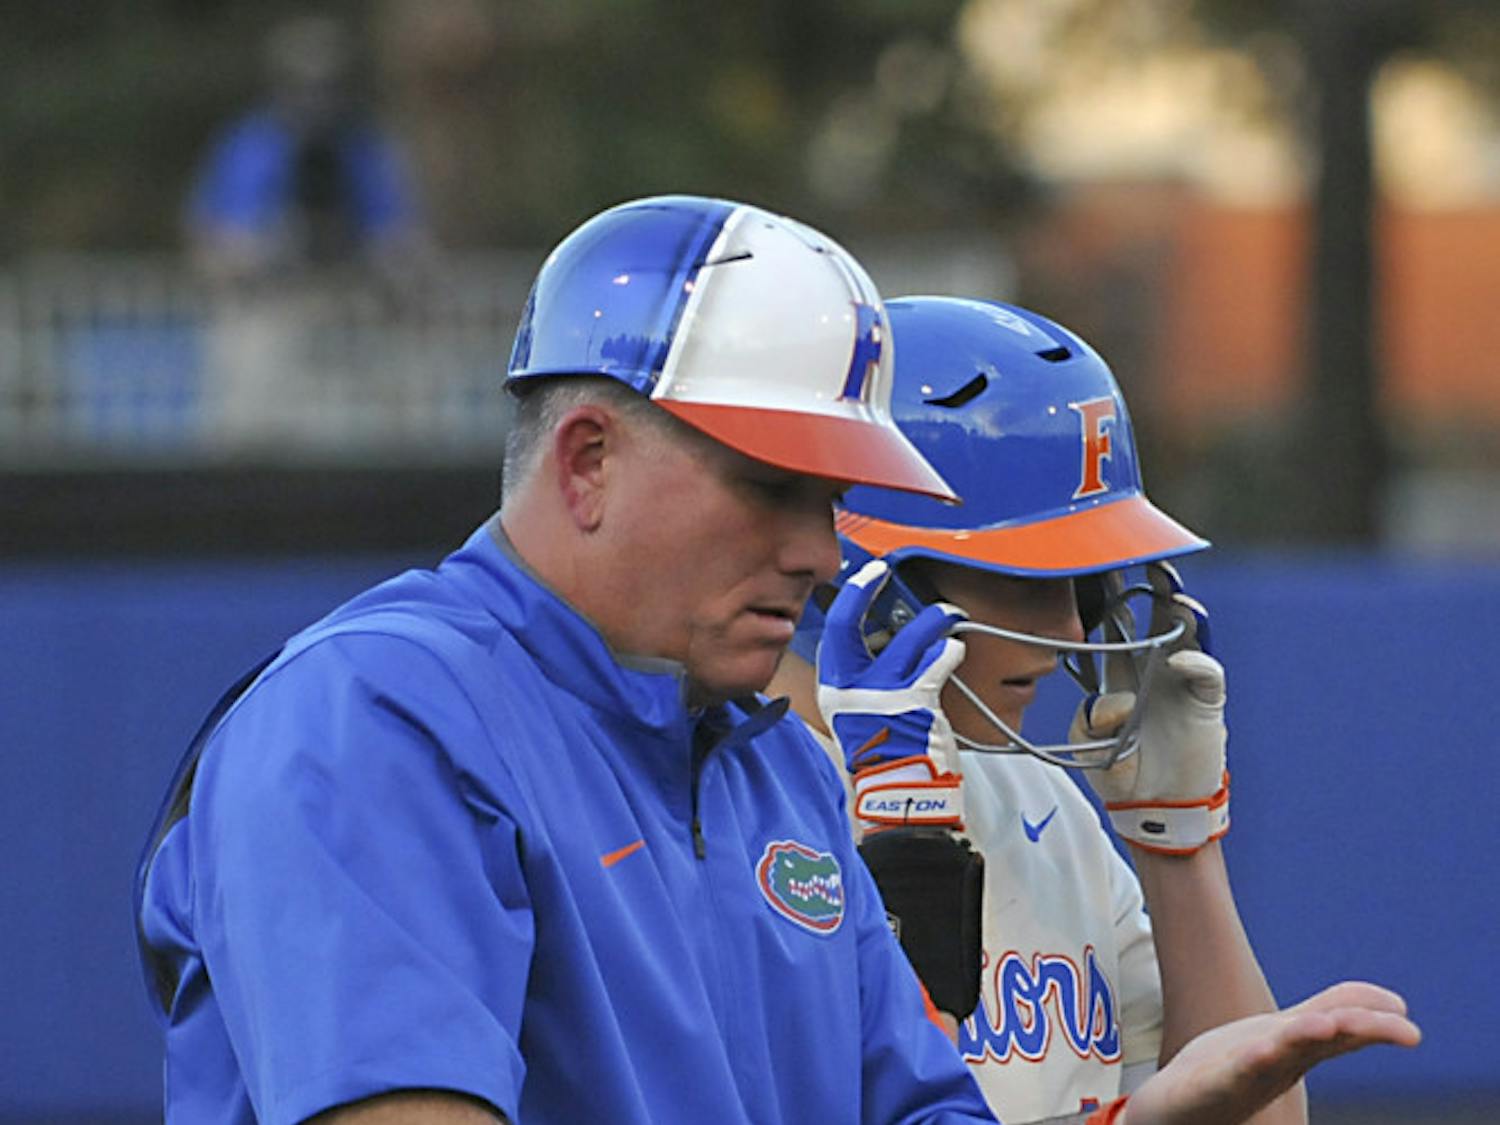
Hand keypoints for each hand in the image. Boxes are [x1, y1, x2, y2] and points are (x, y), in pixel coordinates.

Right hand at [816, 559, 967, 829]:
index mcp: (835, 689)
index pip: (834, 633)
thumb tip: (885, 641)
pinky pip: (935, 663)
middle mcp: (850, 689)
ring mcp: (881, 694)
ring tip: (947, 614)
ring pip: (906, 641)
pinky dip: (948, 652)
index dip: (849, 598)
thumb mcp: (859, 713)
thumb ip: (866, 678)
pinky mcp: (914, 702)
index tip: (866, 576)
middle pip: (849, 627)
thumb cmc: (884, 752)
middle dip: (864, 590)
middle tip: (884, 571)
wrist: (900, 793)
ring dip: (931, 622)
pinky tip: (955, 647)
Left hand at [1072, 563, 1228, 853]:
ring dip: (1183, 613)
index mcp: (1122, 669)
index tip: (1103, 563)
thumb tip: (1120, 701)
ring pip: (1189, 635)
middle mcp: (1155, 666)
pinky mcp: (1206, 703)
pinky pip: (1207, 674)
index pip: (1118, 621)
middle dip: (1157, 586)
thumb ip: (1091, 720)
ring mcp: (1182, 681)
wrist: (1155, 806)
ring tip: (1174, 595)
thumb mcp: (1090, 744)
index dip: (1113, 593)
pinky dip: (1195, 663)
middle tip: (1150, 559)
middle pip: (1159, 614)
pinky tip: (1178, 662)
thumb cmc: (1119, 770)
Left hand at [1122, 981, 1420, 1124]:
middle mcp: (1280, 1063)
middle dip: (1359, 1027)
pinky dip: (1251, 1061)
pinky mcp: (1212, 1083)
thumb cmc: (1234, 1070)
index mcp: (1299, 1049)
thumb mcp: (1287, 1034)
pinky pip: (1235, 1071)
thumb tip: (1394, 1000)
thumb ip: (1331, 1012)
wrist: (1173, 1108)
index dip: (1378, 1025)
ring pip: (1282, 1052)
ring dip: (1305, 1038)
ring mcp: (1247, 1073)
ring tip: (1327, 1025)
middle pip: (1324, 1037)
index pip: (1345, 1030)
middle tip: (1407, 1030)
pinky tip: (1262, 1049)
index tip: (1415, 1030)